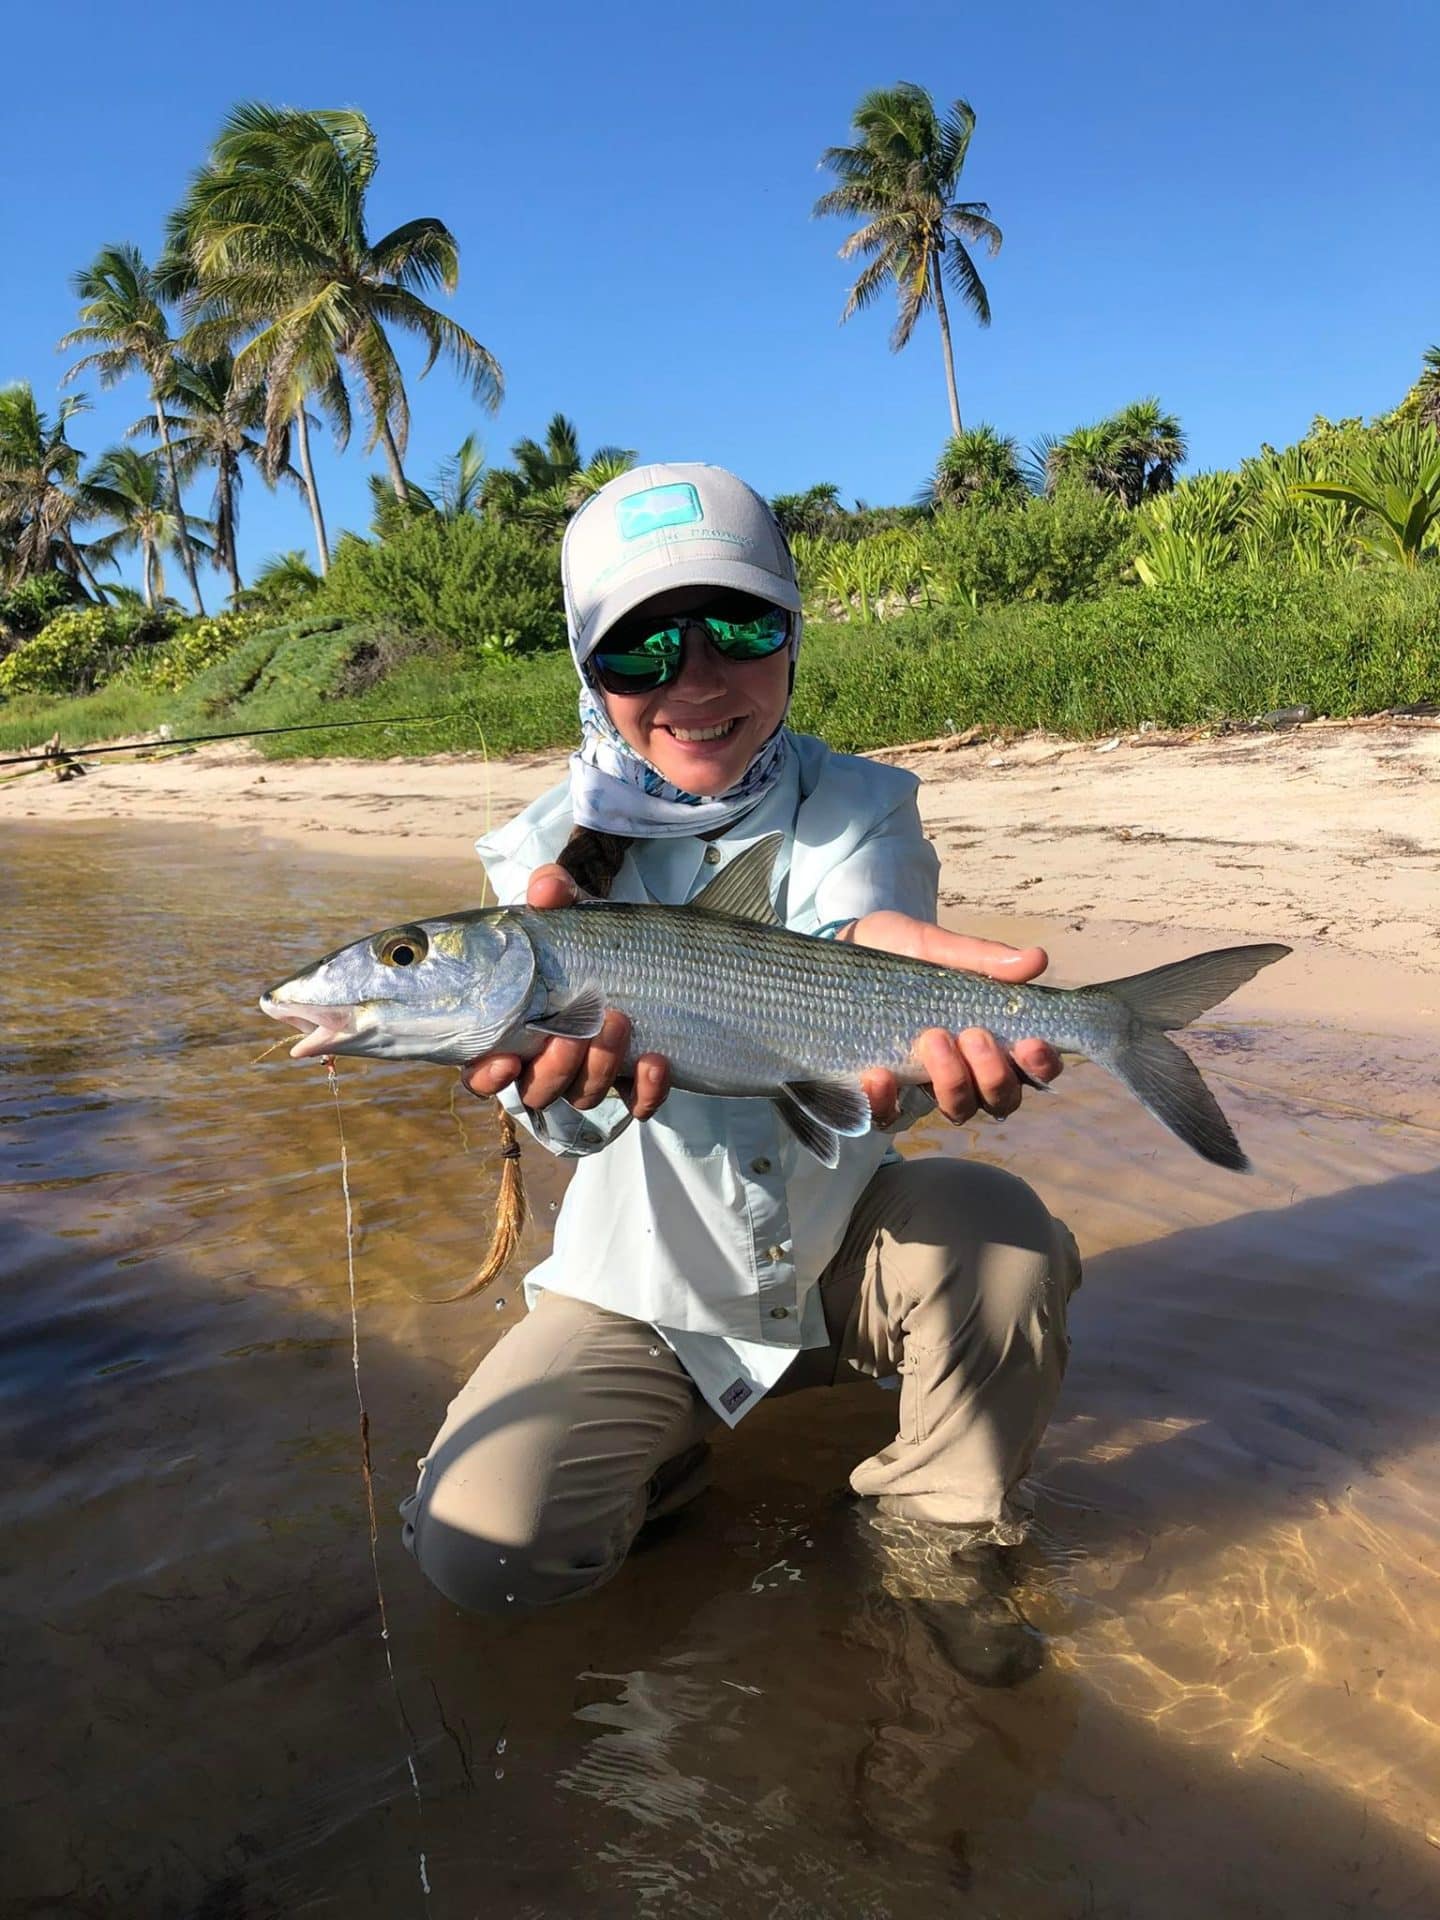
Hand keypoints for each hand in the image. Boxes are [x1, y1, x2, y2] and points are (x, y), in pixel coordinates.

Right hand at [460, 863, 670, 1117]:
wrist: (647, 953)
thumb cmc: (588, 941)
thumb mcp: (570, 914)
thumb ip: (554, 896)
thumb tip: (548, 886)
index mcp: (515, 1031)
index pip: (484, 1073)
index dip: (488, 1077)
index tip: (505, 1061)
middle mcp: (549, 1062)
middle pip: (538, 1091)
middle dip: (555, 1067)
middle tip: (576, 1031)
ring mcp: (592, 1076)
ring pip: (585, 1096)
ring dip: (599, 1067)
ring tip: (619, 1021)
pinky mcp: (635, 1084)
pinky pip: (637, 1104)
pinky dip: (646, 1090)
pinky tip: (656, 1061)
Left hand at [840, 910, 1063, 1125]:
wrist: (842, 951)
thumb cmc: (898, 952)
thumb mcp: (936, 946)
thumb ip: (982, 958)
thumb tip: (1037, 959)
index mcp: (990, 1037)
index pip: (1032, 1069)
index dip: (1041, 1066)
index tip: (1031, 1043)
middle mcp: (966, 1069)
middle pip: (1000, 1100)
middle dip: (994, 1074)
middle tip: (973, 1034)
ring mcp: (924, 1083)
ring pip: (958, 1110)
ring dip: (953, 1083)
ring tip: (933, 1039)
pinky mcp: (880, 1092)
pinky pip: (889, 1117)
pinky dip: (886, 1101)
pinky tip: (878, 1074)